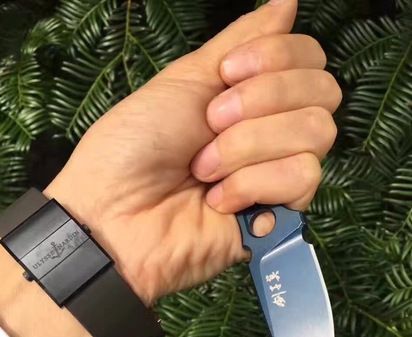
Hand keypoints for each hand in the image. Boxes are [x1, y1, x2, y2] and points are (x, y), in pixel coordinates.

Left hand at [47, 0, 341, 305]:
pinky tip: (218, 200)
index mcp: (251, 96)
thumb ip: (239, 42)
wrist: (114, 213)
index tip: (227, 74)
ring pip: (315, 134)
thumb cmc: (136, 144)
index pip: (309, 60)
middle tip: (210, 123)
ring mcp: (277, 175)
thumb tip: (287, 2)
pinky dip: (252, 183)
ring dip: (248, 145)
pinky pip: (301, 179)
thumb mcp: (185, 79)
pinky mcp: (279, 215)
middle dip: (262, 100)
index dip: (279, 57)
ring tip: (203, 170)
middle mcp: (273, 132)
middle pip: (322, 93)